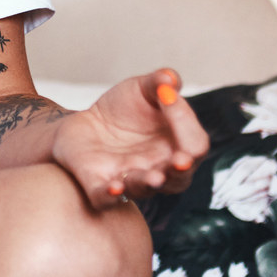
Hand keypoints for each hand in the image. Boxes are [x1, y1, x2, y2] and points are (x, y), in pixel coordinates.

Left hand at [51, 70, 210, 207]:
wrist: (83, 123)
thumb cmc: (122, 109)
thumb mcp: (141, 89)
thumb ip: (158, 82)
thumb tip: (169, 78)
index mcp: (177, 147)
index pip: (194, 143)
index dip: (185, 121)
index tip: (166, 95)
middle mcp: (159, 169)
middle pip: (179, 178)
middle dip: (180, 169)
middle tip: (180, 160)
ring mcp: (129, 179)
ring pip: (144, 189)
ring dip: (148, 183)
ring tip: (153, 177)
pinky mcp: (98, 184)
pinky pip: (106, 198)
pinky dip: (110, 196)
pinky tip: (114, 187)